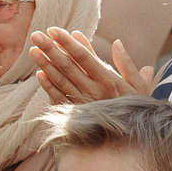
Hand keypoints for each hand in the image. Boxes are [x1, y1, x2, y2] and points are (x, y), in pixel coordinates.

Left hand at [29, 26, 151, 104]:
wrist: (131, 140)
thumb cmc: (136, 109)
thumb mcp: (138, 85)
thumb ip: (126, 63)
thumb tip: (116, 42)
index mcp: (108, 81)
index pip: (84, 57)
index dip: (68, 43)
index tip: (54, 30)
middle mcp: (93, 91)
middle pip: (68, 66)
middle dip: (51, 50)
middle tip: (36, 35)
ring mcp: (83, 104)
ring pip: (60, 81)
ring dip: (45, 65)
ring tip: (32, 50)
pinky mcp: (76, 115)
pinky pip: (59, 99)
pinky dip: (48, 87)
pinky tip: (39, 75)